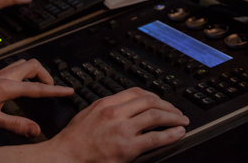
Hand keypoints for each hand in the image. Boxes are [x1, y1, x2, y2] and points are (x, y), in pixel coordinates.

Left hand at [0, 59, 73, 137]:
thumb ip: (15, 124)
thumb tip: (36, 130)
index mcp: (8, 86)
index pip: (38, 87)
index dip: (56, 90)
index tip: (69, 91)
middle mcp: (5, 76)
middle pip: (33, 65)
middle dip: (46, 75)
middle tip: (51, 88)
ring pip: (23, 64)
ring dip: (35, 72)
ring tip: (39, 85)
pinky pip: (14, 68)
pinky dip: (23, 74)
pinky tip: (18, 86)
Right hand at [44, 88, 187, 162]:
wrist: (66, 156)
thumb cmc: (74, 139)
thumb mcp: (88, 114)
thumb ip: (107, 108)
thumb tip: (124, 107)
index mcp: (106, 103)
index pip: (136, 92)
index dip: (154, 96)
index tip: (161, 101)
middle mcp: (115, 113)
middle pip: (149, 101)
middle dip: (167, 106)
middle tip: (177, 112)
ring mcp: (122, 130)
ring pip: (155, 116)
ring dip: (173, 117)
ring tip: (182, 121)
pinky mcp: (128, 147)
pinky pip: (155, 138)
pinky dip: (170, 134)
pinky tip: (178, 133)